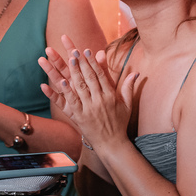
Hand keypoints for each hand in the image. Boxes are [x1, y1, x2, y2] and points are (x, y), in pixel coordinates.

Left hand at [45, 34, 138, 149]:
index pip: (101, 75)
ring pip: (81, 87)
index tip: (88, 51)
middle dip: (82, 63)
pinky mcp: (81, 117)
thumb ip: (129, 88)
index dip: (94, 62)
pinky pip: (72, 102)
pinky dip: (66, 91)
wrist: (112, 145)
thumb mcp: (127, 105)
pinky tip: (60, 81)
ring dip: (74, 72)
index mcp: (111, 96)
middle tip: (75, 50)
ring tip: (69, 59)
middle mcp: (100, 100)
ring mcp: (90, 109)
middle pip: (90, 78)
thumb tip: (135, 72)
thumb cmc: (120, 124)